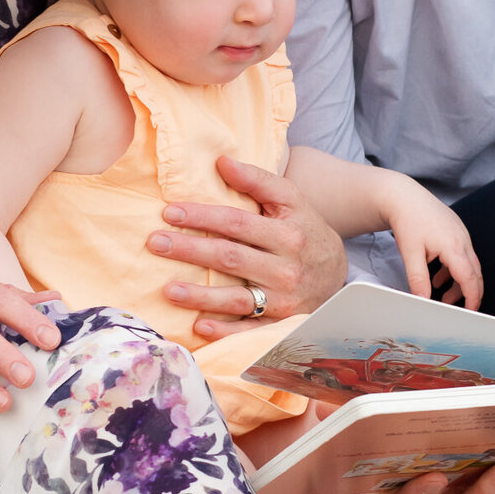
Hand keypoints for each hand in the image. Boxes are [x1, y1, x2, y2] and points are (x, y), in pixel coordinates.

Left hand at [149, 155, 346, 340]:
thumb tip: (221, 161)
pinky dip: (225, 332)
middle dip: (190, 251)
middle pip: (230, 258)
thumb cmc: (305, 230)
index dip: (202, 217)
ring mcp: (283, 300)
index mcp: (286, 234)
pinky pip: (250, 331)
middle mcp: (285, 268)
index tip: (169, 213)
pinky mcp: (281, 324)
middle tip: (156, 243)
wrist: (338, 274)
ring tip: (168, 290)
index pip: (236, 223)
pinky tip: (199, 327)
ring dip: (200, 296)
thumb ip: (258, 180)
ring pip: (237, 299)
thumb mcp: (291, 200)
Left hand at [386, 186, 482, 308]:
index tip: (470, 312)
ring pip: (468, 265)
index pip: (469, 277)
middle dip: (469, 293)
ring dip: (458, 283)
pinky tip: (437, 278)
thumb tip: (422, 300)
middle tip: (460, 310)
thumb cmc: (407, 220)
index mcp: (453, 246)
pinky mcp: (456, 232)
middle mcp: (462, 240)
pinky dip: (453, 270)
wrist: (403, 196)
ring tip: (442, 296)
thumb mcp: (410, 253)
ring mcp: (461, 234)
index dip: (472, 297)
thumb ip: (418, 279)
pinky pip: (461, 256)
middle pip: (474, 273)